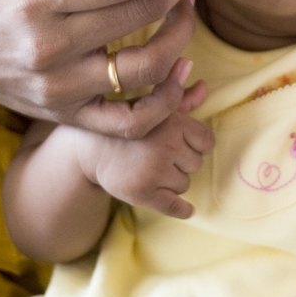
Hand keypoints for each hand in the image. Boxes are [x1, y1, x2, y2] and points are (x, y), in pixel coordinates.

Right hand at [83, 77, 214, 218]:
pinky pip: (175, 206)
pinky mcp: (142, 193)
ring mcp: (154, 171)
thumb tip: (204, 87)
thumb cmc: (127, 125)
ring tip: (152, 169)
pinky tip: (186, 209)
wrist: (88, 147)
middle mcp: (165, 145)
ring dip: (173, 181)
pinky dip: (182, 209)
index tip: (179, 142)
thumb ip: (182, 99)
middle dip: (181, 162)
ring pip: (184, 184)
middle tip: (159, 155)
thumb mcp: (152, 106)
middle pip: (195, 163)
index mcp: (172, 121)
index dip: (194, 143)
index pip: (206, 141)